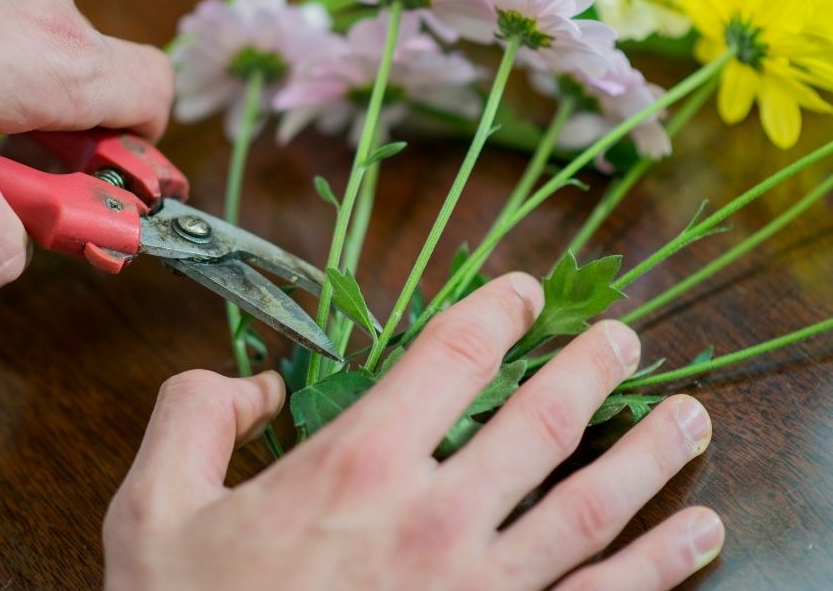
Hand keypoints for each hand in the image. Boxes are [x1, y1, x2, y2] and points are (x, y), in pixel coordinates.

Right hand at [103, 273, 721, 589]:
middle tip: (621, 336)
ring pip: (593, 506)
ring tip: (688, 416)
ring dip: (650, 454)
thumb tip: (250, 383)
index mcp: (358, 467)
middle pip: (541, 420)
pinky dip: (661, 565)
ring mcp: (484, 590)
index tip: (524, 291)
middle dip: (589, 367)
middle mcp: (436, 519)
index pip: (452, 355)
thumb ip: (194, 417)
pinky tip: (698, 536)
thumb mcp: (154, 510)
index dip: (497, 308)